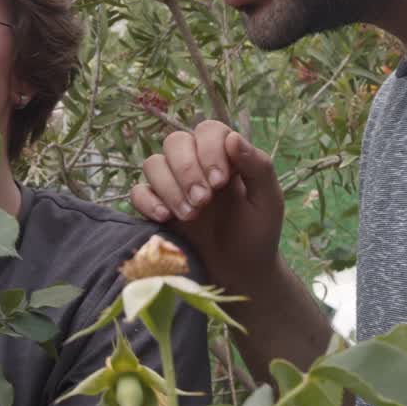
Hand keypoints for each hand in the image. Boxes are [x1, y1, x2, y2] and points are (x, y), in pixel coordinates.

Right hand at [132, 121, 284, 284]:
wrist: (239, 274)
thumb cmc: (257, 234)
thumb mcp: (268, 200)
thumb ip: (258, 166)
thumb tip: (232, 138)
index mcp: (223, 157)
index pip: (208, 131)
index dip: (209, 150)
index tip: (220, 182)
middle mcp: (194, 165)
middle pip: (175, 142)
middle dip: (187, 170)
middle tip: (203, 201)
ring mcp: (171, 185)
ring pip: (153, 163)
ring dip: (169, 187)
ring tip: (190, 215)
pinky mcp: (155, 207)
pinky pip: (138, 192)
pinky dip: (148, 201)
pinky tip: (165, 217)